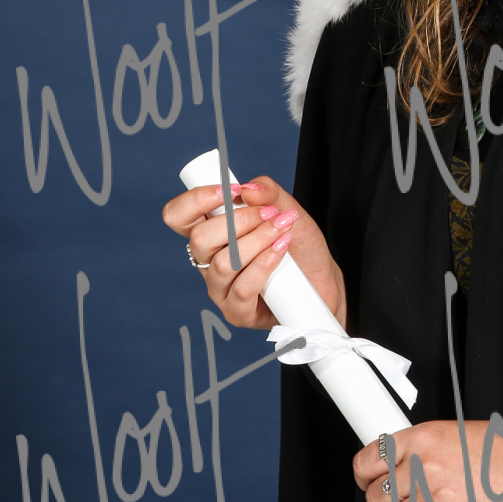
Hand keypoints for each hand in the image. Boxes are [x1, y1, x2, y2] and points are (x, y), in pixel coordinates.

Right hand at [162, 175, 346, 330]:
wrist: (324, 279)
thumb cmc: (299, 245)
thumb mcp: (288, 210)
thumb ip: (269, 193)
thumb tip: (248, 188)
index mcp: (211, 234)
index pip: (178, 216)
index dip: (196, 200)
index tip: (230, 190)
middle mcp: (208, 262)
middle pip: (198, 239)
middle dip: (239, 220)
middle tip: (270, 213)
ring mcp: (220, 290)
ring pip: (223, 263)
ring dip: (257, 240)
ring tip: (283, 229)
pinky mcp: (237, 312)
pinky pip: (242, 288)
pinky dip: (264, 263)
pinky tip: (281, 249)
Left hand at [352, 420, 502, 501]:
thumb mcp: (457, 433)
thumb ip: (424, 449)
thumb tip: (398, 467)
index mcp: (425, 438)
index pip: (370, 459)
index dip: (364, 474)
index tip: (367, 479)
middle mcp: (426, 468)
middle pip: (378, 495)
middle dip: (385, 500)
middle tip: (403, 498)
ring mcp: (438, 500)